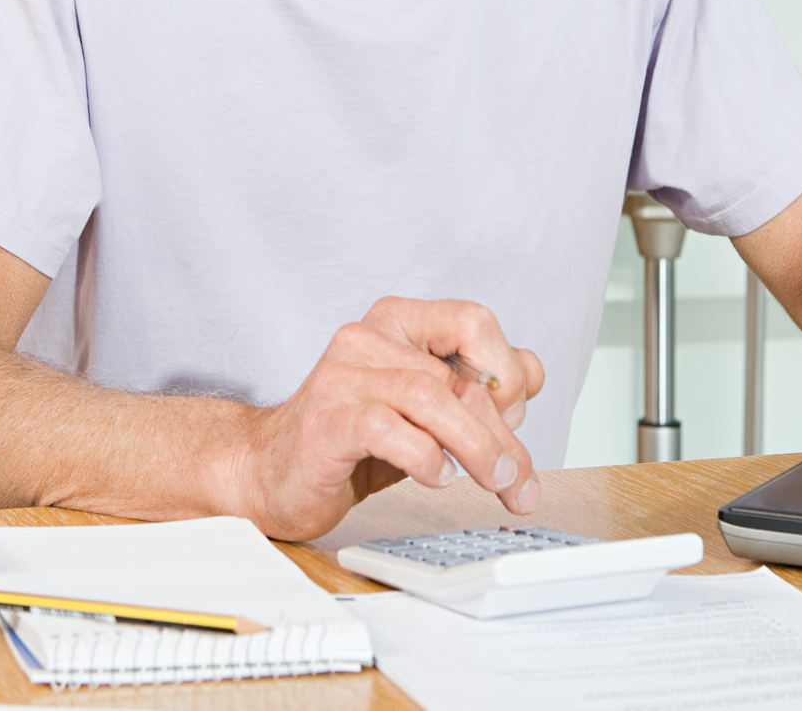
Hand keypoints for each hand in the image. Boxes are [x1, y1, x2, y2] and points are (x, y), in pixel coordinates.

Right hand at [231, 297, 546, 540]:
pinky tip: (436, 477)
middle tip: (520, 478)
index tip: (516, 415)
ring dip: (476, 447)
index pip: (472, 321)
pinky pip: (388, 428)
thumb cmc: (350, 442)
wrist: (270, 475)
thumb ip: (473, 390)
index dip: (506, 368)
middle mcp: (367, 338)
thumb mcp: (425, 411)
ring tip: (495, 481)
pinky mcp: (326, 420)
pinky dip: (425, 456)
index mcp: (396, 323)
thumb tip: (531, 376)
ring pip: (430, 396)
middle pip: (458, 375)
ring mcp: (342, 376)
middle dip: (501, 434)